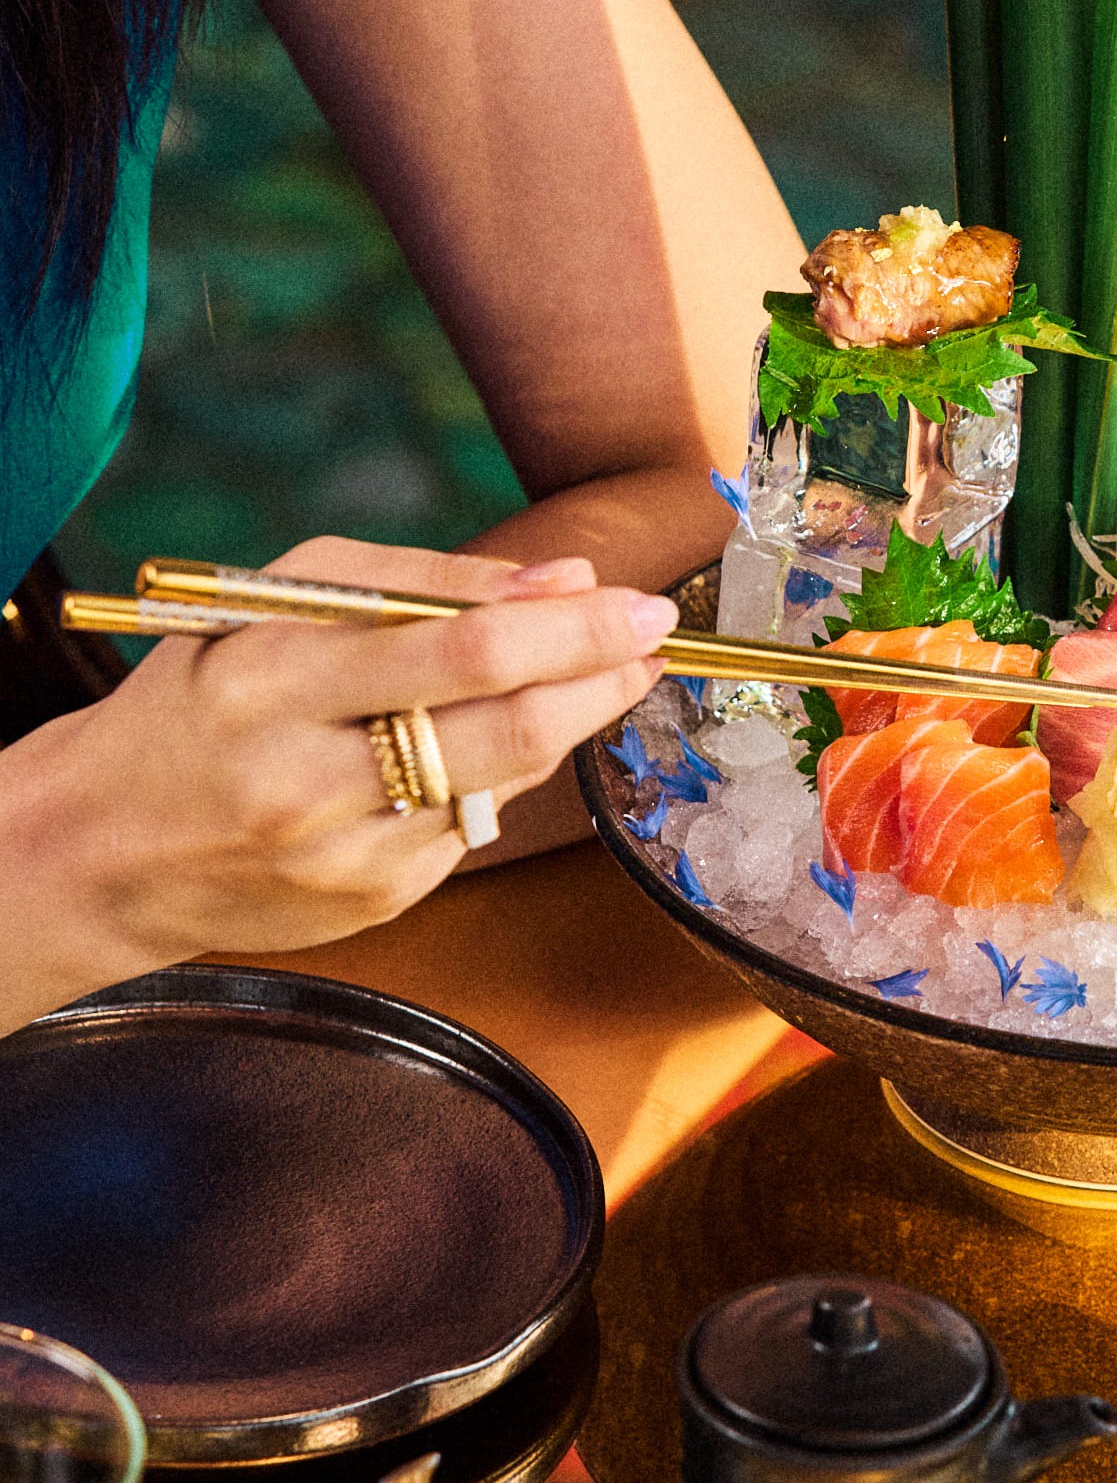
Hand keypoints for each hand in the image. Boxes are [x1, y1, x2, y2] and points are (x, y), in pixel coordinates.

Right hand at [3, 538, 676, 978]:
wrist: (98, 849)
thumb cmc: (198, 698)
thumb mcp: (274, 604)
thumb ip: (419, 584)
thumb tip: (561, 581)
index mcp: (272, 680)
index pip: (463, 651)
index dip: (573, 629)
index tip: (638, 602)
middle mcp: (308, 776)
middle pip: (508, 727)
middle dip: (602, 677)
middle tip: (652, 639)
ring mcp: (345, 853)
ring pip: (508, 781)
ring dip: (576, 722)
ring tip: (605, 677)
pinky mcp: (373, 901)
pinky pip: (474, 825)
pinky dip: (504, 775)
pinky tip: (495, 743)